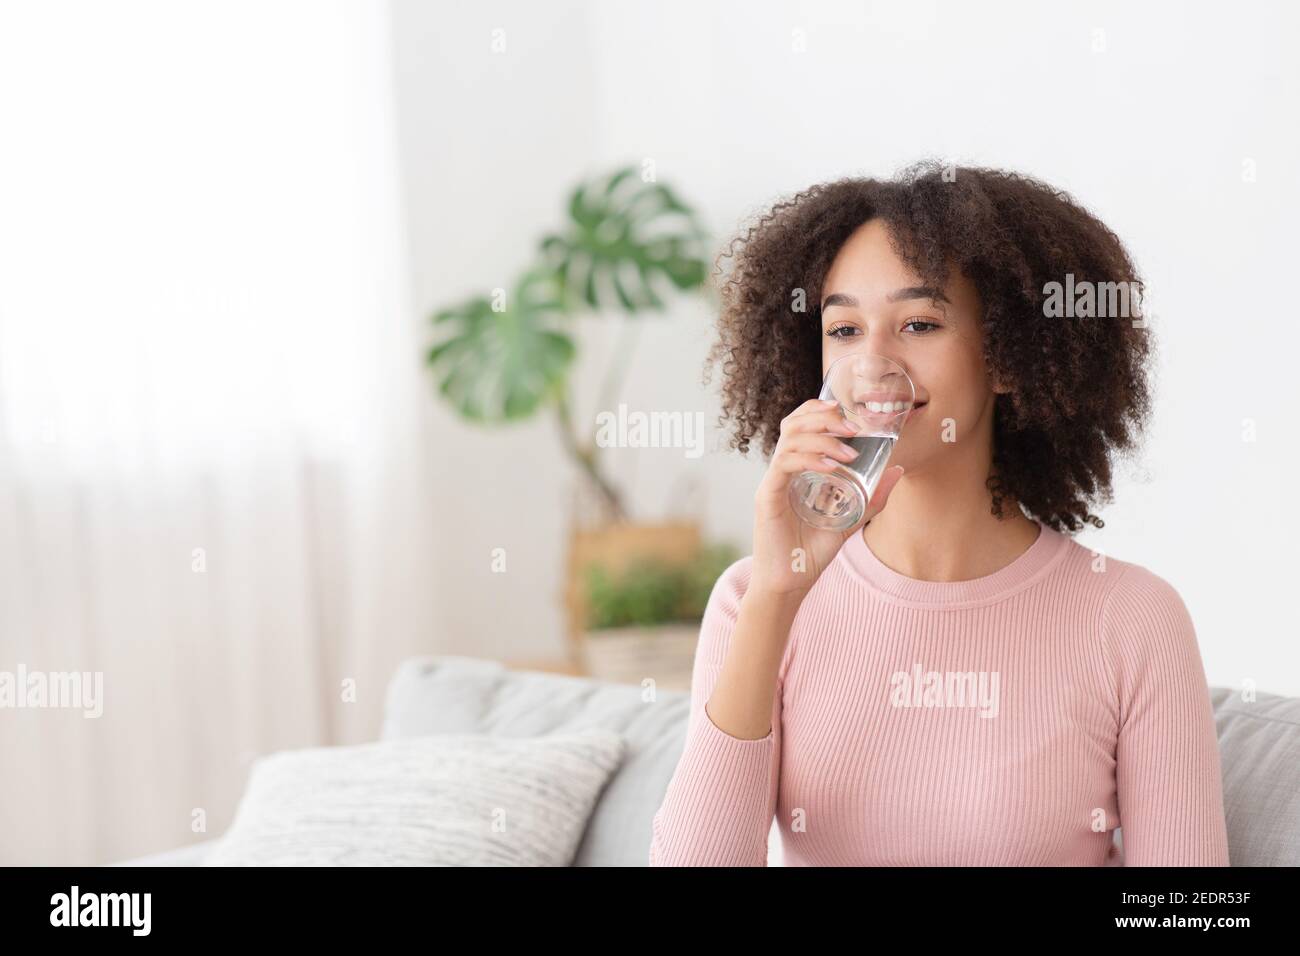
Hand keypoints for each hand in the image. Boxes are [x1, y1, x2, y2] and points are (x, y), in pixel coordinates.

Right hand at [749, 399, 904, 596]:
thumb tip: (897, 471)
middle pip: (793, 423)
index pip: (801, 424)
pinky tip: (832, 467)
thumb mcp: (850, 520)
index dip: (821, 411)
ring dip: (823, 438)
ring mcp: (773, 481)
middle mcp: (782, 470)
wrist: (790, 583)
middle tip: (853, 427)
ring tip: (849, 453)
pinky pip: (784, 464)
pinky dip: (809, 459)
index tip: (849, 413)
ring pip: (789, 439)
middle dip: (824, 417)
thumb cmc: (811, 552)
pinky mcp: (768, 496)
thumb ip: (872, 498)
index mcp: (797, 469)